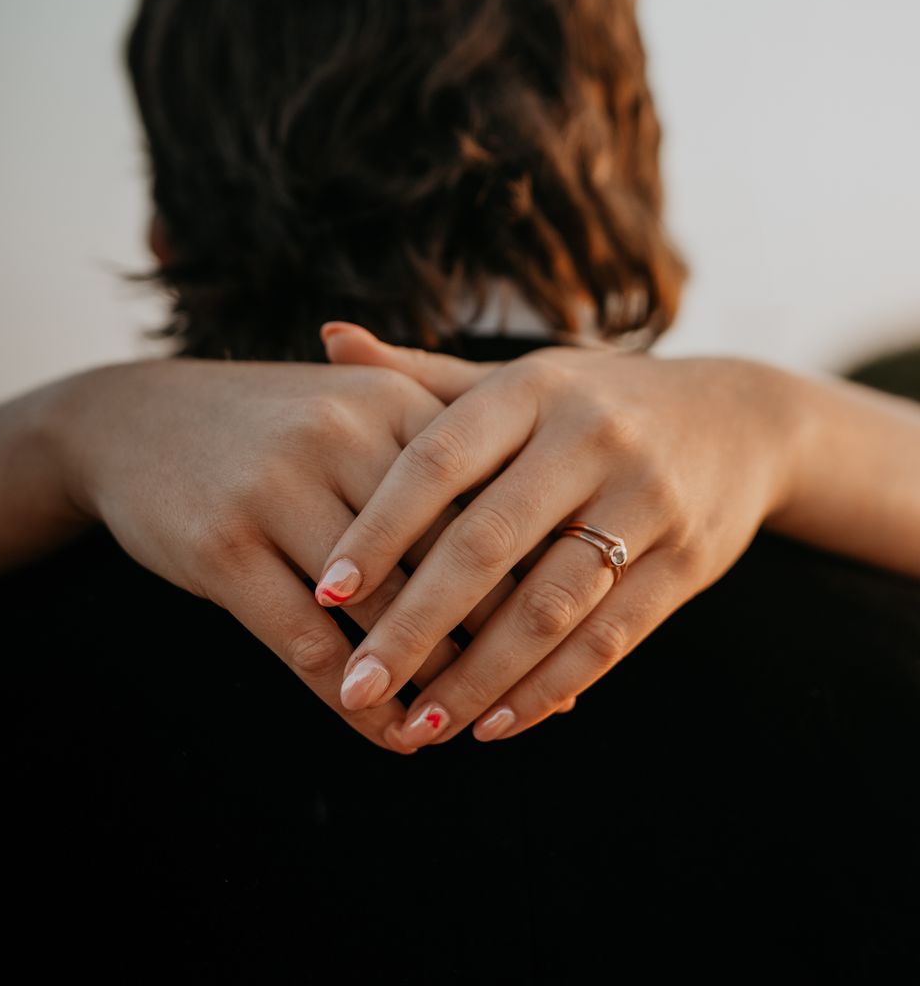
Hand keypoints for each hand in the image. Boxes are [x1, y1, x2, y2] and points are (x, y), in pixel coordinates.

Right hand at [53, 356, 519, 751]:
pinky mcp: (222, 545)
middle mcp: (343, 436)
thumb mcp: (356, 419)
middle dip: (489, 640)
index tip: (563, 637)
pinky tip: (382, 727)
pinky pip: (306, 640)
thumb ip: (436, 479)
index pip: (486, 503)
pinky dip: (352, 696)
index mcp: (395, 404)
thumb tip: (521, 569)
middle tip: (523, 701)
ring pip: (379, 609)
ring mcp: (277, 489)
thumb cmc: (274, 430)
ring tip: (455, 725)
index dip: (529, 577)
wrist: (135, 419)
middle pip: (442, 560)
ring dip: (426, 681)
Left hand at [317, 322, 798, 747]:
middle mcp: (591, 438)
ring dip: (477, 677)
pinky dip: (547, 688)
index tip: (325, 592)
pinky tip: (493, 724)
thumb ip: (423, 373)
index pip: (438, 460)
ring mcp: (647, 500)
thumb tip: (328, 339)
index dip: (379, 528)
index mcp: (532, 389)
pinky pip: (609, 639)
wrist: (739, 419)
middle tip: (360, 687)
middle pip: (487, 545)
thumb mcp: (519, 377)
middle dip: (415, 625)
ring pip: (547, 606)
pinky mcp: (688, 561)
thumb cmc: (595, 402)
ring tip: (417, 726)